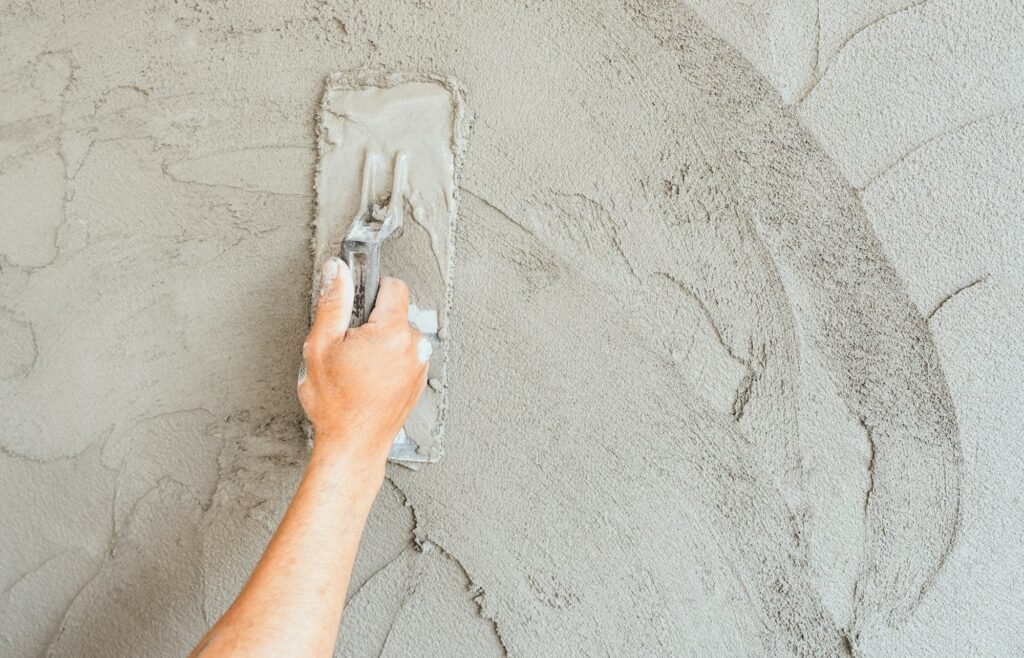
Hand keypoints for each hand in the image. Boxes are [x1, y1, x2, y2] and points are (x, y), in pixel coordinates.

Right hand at [299, 257, 429, 472]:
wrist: (353, 445)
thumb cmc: (337, 404)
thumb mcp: (321, 346)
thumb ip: (334, 302)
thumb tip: (338, 271)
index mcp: (393, 333)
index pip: (394, 286)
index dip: (371, 289)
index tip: (357, 301)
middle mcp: (415, 347)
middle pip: (396, 313)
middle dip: (372, 322)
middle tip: (348, 346)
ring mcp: (420, 365)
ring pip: (399, 335)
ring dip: (381, 343)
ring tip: (358, 367)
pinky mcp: (419, 380)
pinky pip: (404, 356)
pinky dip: (389, 360)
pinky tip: (369, 379)